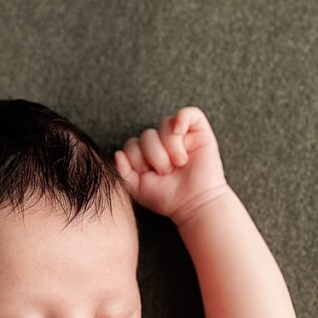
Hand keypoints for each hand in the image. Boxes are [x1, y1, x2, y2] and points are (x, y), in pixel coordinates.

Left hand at [114, 106, 228, 225]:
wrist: (194, 204)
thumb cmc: (167, 198)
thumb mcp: (137, 188)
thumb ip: (123, 171)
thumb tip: (118, 153)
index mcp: (147, 153)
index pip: (132, 144)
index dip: (137, 159)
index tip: (149, 175)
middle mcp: (162, 142)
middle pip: (147, 134)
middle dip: (154, 156)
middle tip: (167, 172)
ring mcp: (181, 135)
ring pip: (164, 124)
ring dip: (169, 147)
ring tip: (179, 163)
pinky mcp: (200, 131)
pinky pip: (188, 113)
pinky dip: (182, 120)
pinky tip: (180, 134)